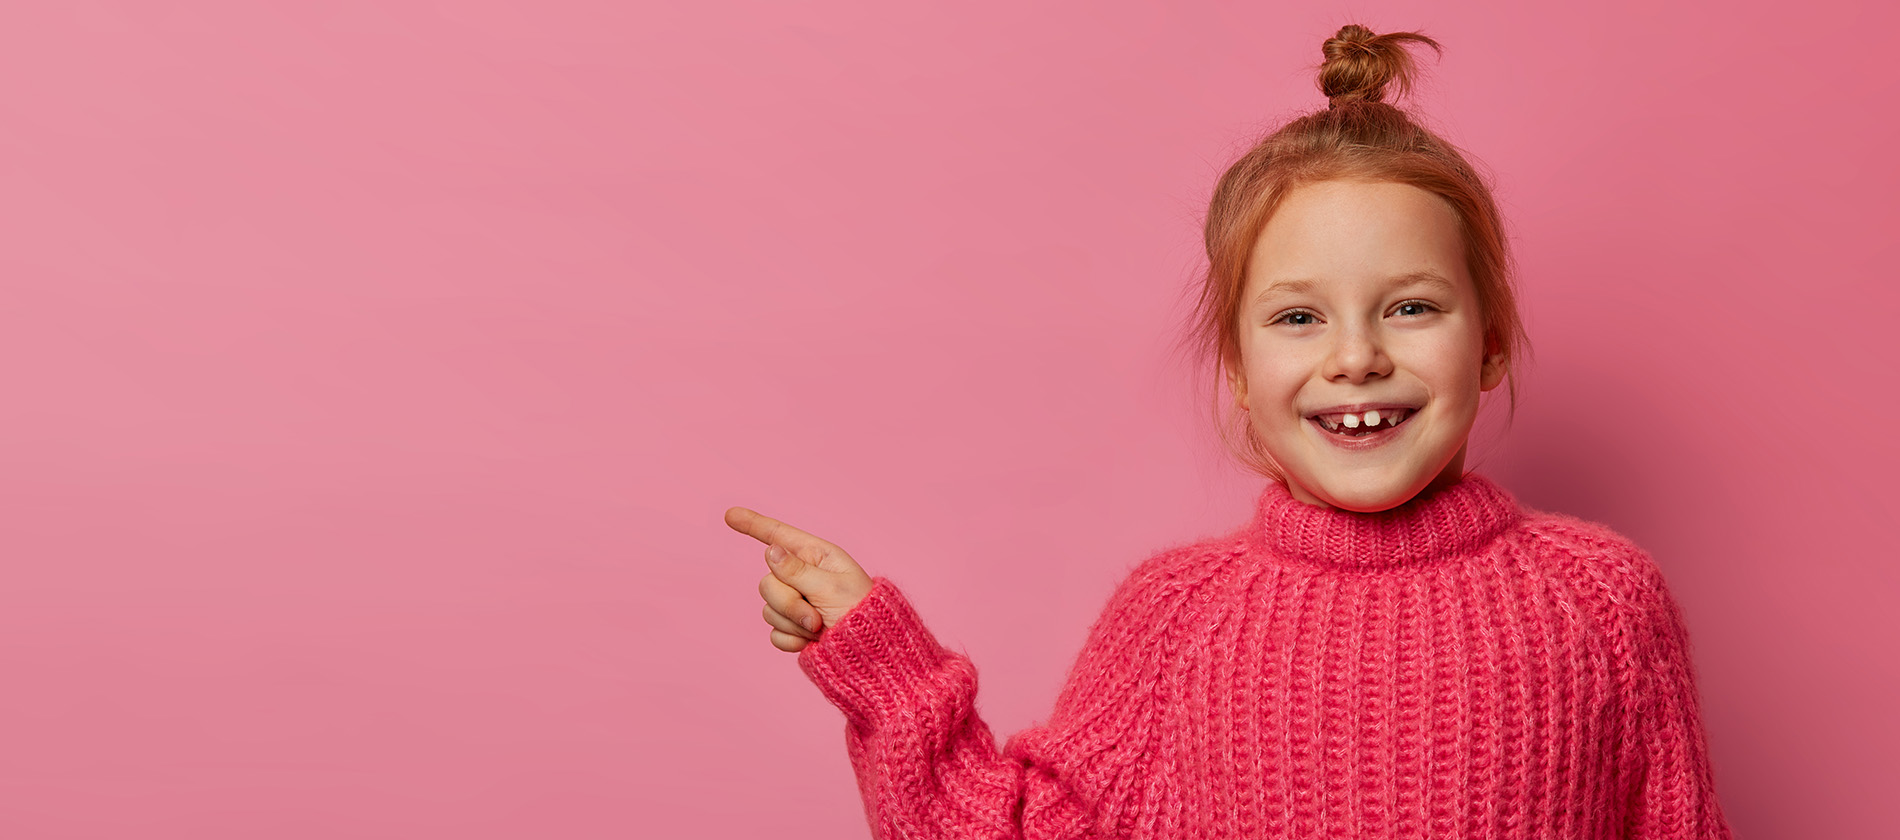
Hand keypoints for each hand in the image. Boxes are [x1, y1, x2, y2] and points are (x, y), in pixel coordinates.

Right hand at [724, 506, 875, 652]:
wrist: (869, 653)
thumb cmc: (861, 614)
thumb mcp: (831, 588)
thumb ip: (797, 571)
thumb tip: (770, 550)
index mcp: (817, 556)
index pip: (779, 535)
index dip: (753, 524)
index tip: (730, 514)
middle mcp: (803, 576)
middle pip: (768, 582)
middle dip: (788, 604)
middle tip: (816, 618)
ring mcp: (796, 603)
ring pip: (768, 609)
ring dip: (793, 624)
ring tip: (820, 629)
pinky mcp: (792, 628)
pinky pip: (773, 633)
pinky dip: (791, 640)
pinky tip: (811, 643)